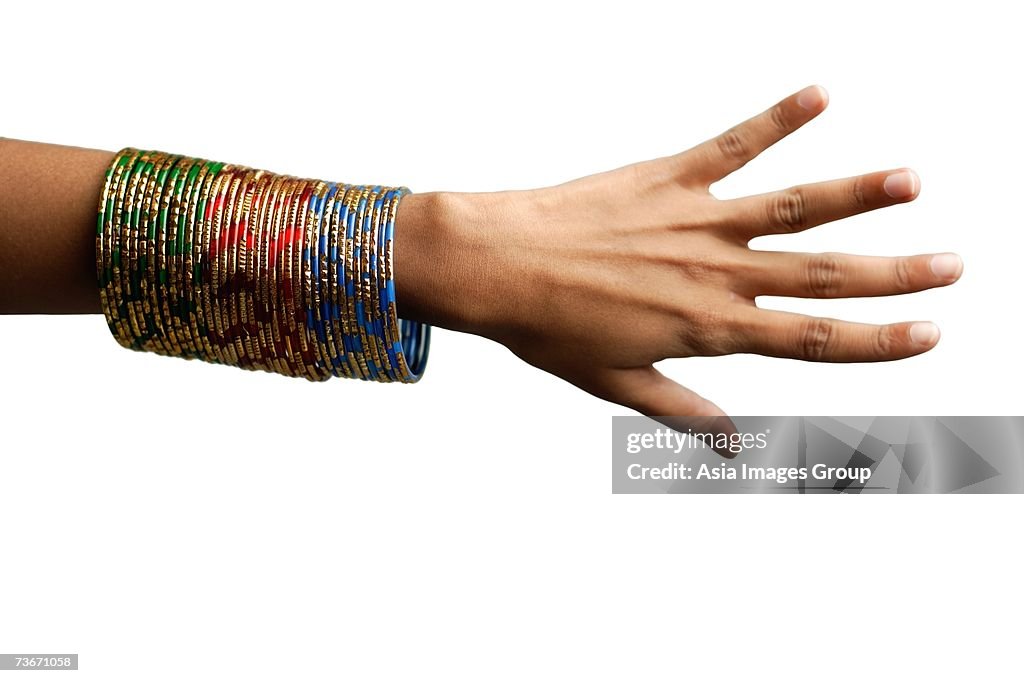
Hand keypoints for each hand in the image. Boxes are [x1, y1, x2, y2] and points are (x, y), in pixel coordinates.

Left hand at [394, 85, 962, 429]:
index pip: (811, 340)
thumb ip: (682, 410)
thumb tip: (732, 447)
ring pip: (792, 205)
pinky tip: (821, 93)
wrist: (495, 265)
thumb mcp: (616, 384)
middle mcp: (714, 272)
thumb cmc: (550, 328)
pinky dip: (777, 119)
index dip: (876, 340)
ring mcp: (695, 220)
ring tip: (911, 181)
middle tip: (954, 265)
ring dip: (856, 192)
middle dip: (894, 273)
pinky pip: (732, 144)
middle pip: (822, 274)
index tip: (929, 333)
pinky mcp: (668, 177)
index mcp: (708, 327)